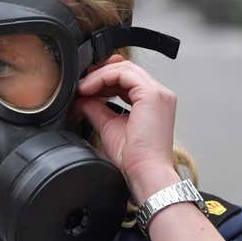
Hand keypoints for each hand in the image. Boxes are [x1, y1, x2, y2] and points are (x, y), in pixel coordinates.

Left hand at [75, 56, 180, 198]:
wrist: (144, 172)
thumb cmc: (134, 158)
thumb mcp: (109, 126)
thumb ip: (97, 108)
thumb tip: (83, 99)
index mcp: (153, 103)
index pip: (128, 78)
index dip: (105, 77)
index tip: (86, 84)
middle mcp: (160, 95)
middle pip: (127, 70)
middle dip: (101, 73)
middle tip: (81, 83)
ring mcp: (158, 93)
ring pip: (125, 68)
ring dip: (100, 75)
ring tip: (82, 87)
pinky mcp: (152, 94)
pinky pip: (124, 74)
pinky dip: (103, 77)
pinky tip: (89, 88)